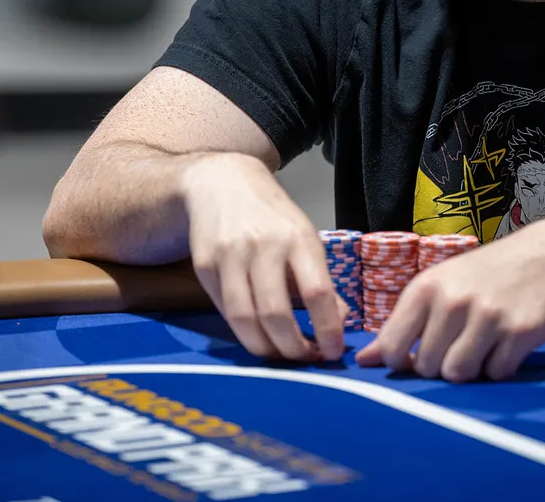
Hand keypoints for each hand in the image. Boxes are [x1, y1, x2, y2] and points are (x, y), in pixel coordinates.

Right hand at [181, 153, 346, 362]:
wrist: (221, 184)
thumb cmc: (272, 216)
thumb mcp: (305, 238)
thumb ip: (321, 280)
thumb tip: (339, 323)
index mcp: (298, 237)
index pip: (317, 293)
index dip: (327, 329)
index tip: (334, 351)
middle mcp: (263, 246)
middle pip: (276, 313)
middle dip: (293, 349)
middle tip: (305, 360)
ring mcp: (230, 256)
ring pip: (245, 319)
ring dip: (265, 349)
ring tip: (281, 355)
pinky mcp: (204, 266)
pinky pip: (225, 311)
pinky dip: (243, 331)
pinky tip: (257, 334)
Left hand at [356, 215, 544, 380]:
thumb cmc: (485, 274)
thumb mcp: (440, 285)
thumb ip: (403, 324)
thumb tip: (364, 362)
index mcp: (426, 287)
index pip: (392, 347)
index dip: (402, 362)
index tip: (418, 355)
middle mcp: (453, 300)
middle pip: (427, 367)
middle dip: (441, 364)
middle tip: (460, 343)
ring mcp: (487, 317)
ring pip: (459, 374)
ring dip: (470, 369)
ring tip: (482, 345)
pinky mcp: (519, 332)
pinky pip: (496, 373)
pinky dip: (500, 366)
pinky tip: (506, 343)